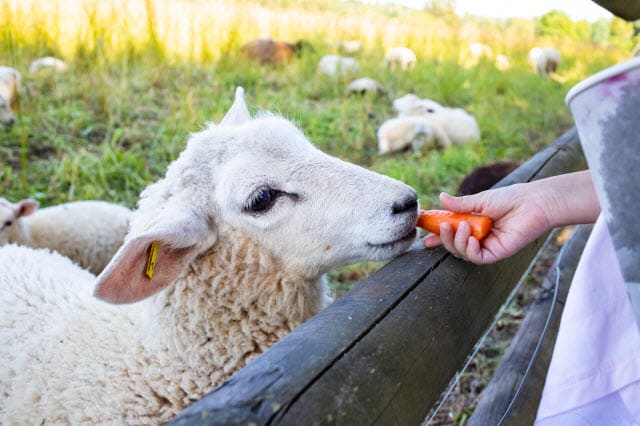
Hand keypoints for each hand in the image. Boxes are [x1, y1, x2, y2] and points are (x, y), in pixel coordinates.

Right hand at [422, 186, 552, 263]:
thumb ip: (460, 204)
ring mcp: (487, 246)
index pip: (451, 233)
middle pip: (454, 245)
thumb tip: (440, 197)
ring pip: (462, 253)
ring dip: (457, 241)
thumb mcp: (480, 200)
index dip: (436, 237)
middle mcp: (478, 238)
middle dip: (444, 238)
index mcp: (473, 225)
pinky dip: (470, 249)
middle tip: (442, 226)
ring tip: (461, 227)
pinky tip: (472, 238)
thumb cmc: (510, 199)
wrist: (533, 203)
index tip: (423, 236)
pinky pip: (477, 258)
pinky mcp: (497, 253)